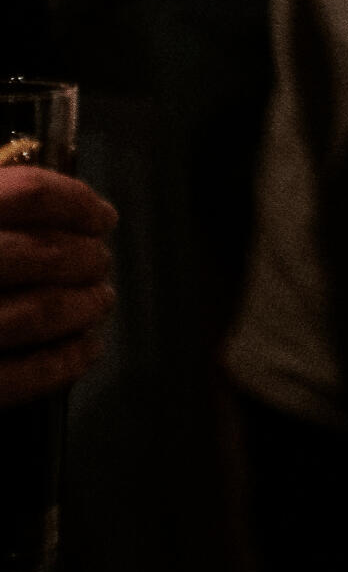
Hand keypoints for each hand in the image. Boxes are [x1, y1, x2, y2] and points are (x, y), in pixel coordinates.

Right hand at [0, 166, 115, 406]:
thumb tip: (60, 206)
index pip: (29, 194)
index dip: (77, 202)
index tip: (103, 217)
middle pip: (43, 253)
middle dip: (86, 258)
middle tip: (100, 262)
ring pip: (39, 312)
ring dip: (84, 307)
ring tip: (100, 301)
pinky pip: (19, 377)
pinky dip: (64, 363)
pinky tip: (86, 351)